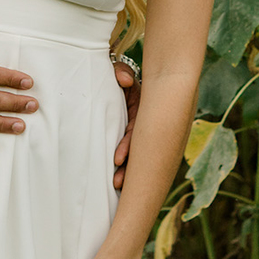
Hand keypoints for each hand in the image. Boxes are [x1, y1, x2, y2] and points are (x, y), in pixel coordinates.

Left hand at [112, 59, 140, 191]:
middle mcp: (142, 123)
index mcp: (141, 109)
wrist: (116, 81)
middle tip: (117, 183)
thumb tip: (125, 80)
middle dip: (129, 166)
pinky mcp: (131, 137)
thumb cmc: (119, 78)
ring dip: (126, 169)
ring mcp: (137, 131)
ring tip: (116, 185)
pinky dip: (125, 164)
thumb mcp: (121, 74)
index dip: (127, 145)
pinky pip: (128, 153)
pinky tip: (118, 180)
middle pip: (138, 148)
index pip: (135, 130)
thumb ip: (121, 72)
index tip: (117, 159)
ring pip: (134, 154)